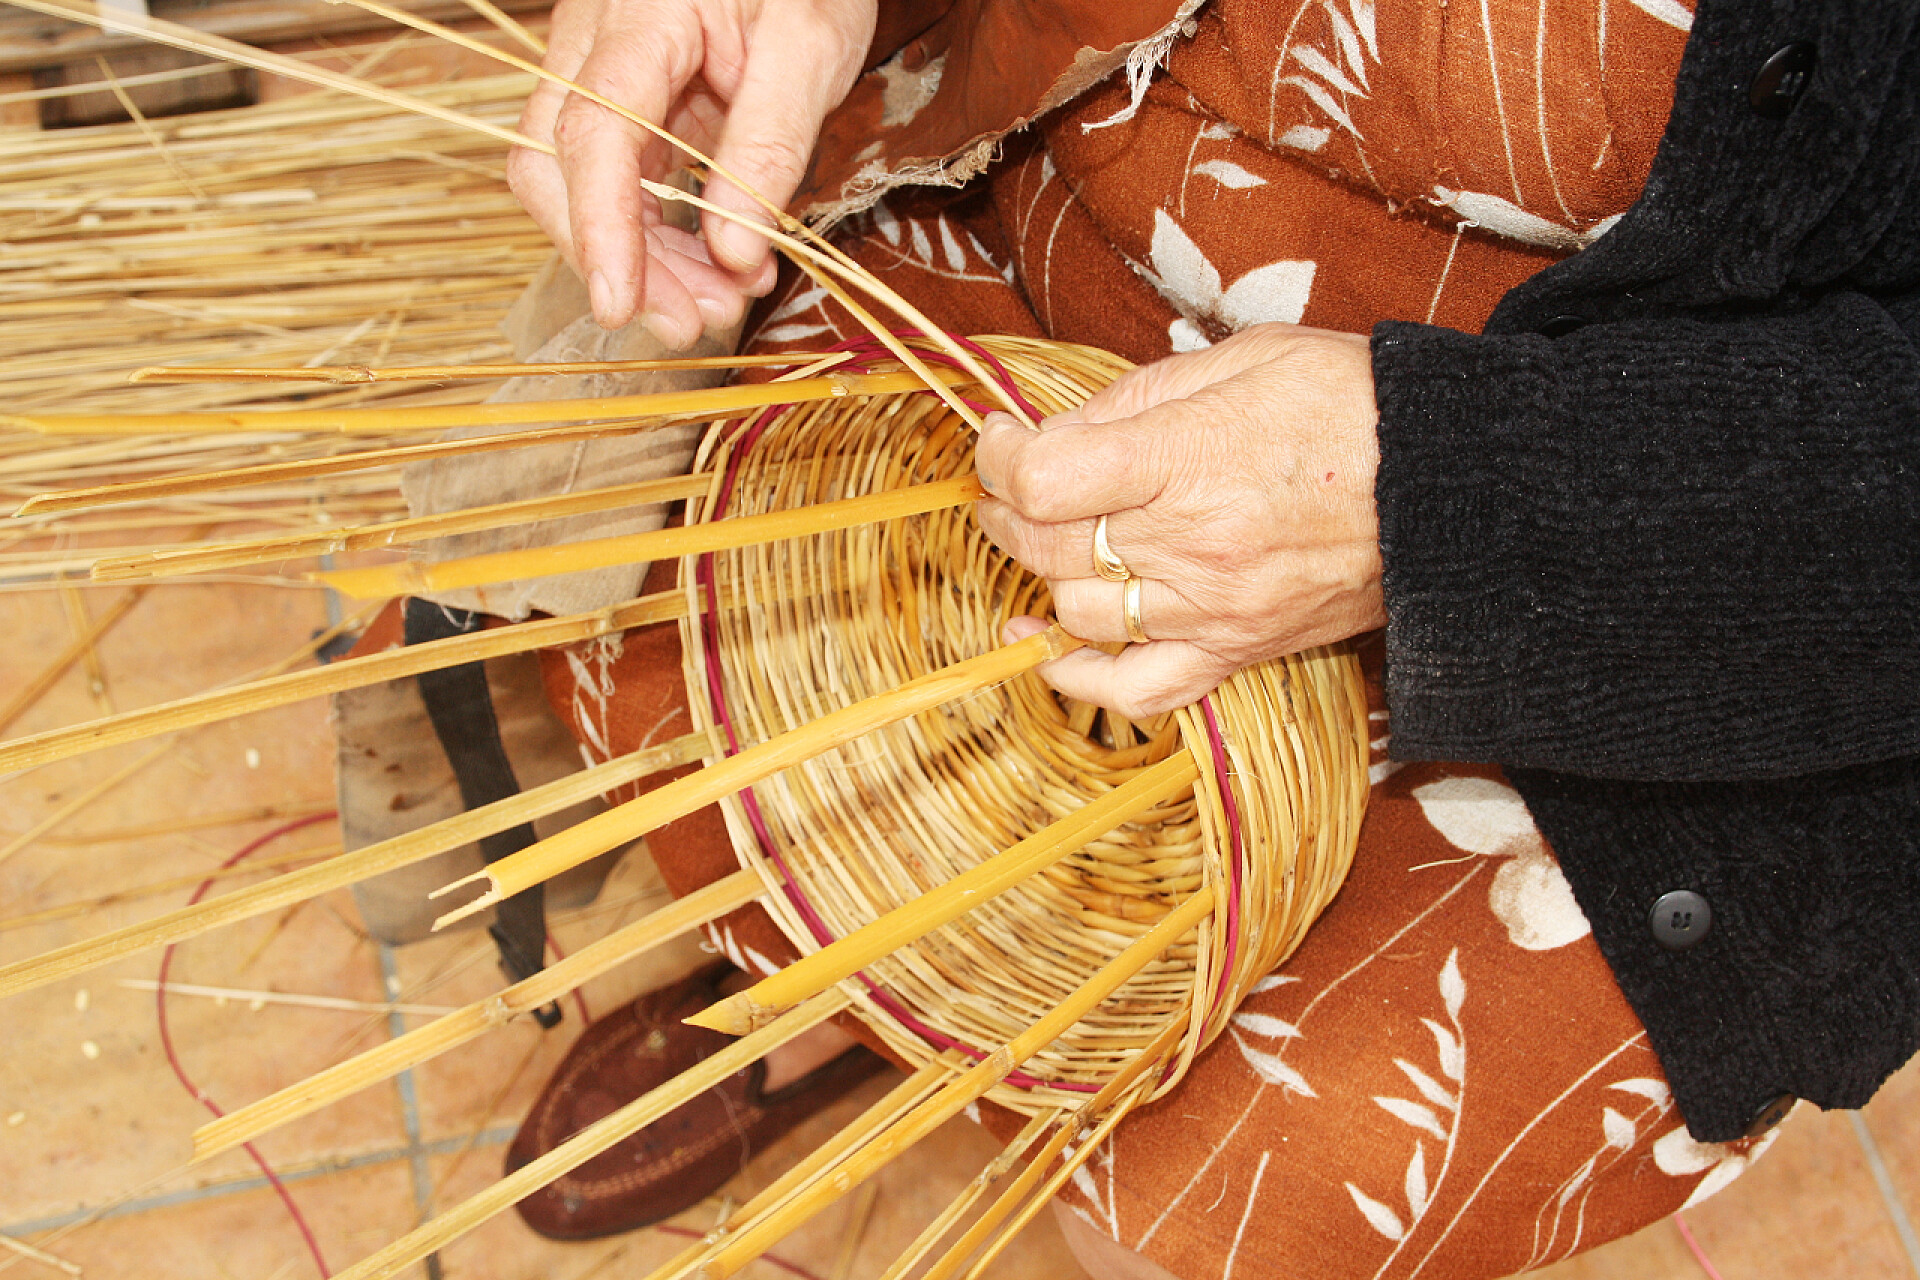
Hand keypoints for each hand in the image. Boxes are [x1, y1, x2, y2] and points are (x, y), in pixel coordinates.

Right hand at [507, 0, 876, 340]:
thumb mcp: (810, 46)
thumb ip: (769, 144)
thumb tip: (730, 250)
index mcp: (639, 14)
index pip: (592, 130)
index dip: (600, 228)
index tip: (619, 305)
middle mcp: (594, 44)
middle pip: (557, 168)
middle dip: (619, 262)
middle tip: (695, 324)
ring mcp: (602, 77)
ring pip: (584, 188)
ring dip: (645, 262)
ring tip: (723, 302)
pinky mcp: (625, 106)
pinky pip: (622, 185)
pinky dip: (662, 239)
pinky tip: (720, 269)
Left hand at [975, 324, 1385, 718]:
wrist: (1454, 484)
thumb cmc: (1351, 404)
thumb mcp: (1240, 360)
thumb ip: (1133, 399)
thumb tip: (1052, 432)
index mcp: (1189, 458)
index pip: (1043, 479)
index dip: (999, 457)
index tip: (1002, 438)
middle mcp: (1194, 544)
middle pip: (1048, 546)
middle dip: (1006, 510)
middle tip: (1008, 484)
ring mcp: (1214, 609)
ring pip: (1078, 612)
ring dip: (1043, 575)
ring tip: (1048, 539)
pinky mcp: (1238, 652)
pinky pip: (1135, 691)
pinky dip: (1079, 677)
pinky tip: (1047, 646)